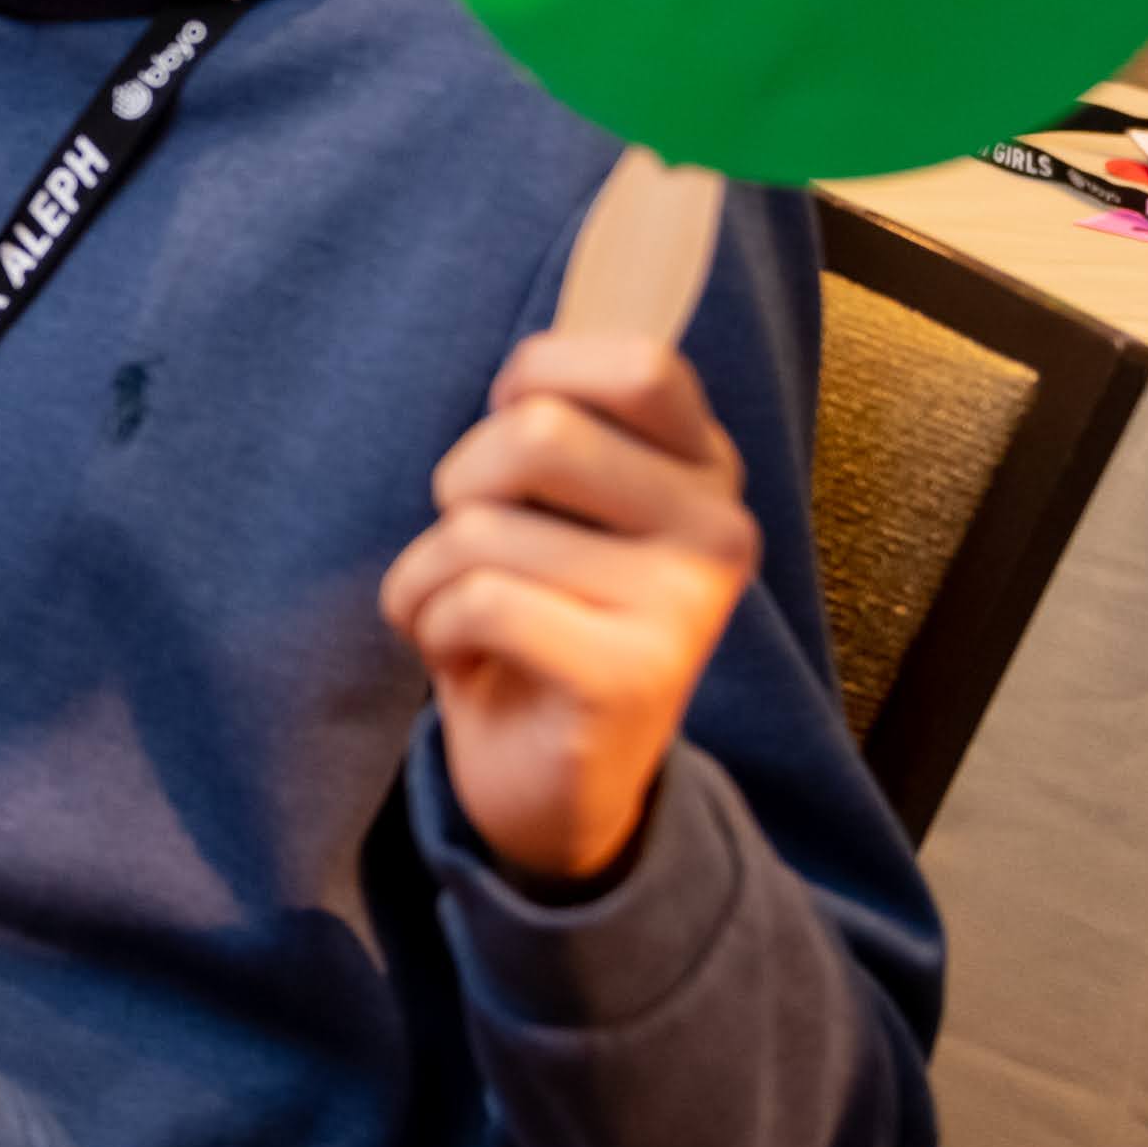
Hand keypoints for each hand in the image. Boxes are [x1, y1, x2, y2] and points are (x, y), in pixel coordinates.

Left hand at [378, 330, 761, 887]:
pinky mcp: (629, 676)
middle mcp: (718, 529)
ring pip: (483, 528)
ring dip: (429, 576)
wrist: (557, 784)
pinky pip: (475, 602)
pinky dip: (431, 629)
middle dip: (462, 485)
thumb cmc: (540, 613)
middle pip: (538, 432)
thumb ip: (564, 421)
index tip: (511, 433)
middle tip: (473, 546)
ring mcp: (683, 606)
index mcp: (705, 468)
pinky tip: (466, 662)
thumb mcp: (559, 505)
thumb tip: (529, 361)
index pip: (636, 363)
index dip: (537, 379)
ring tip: (467, 618)